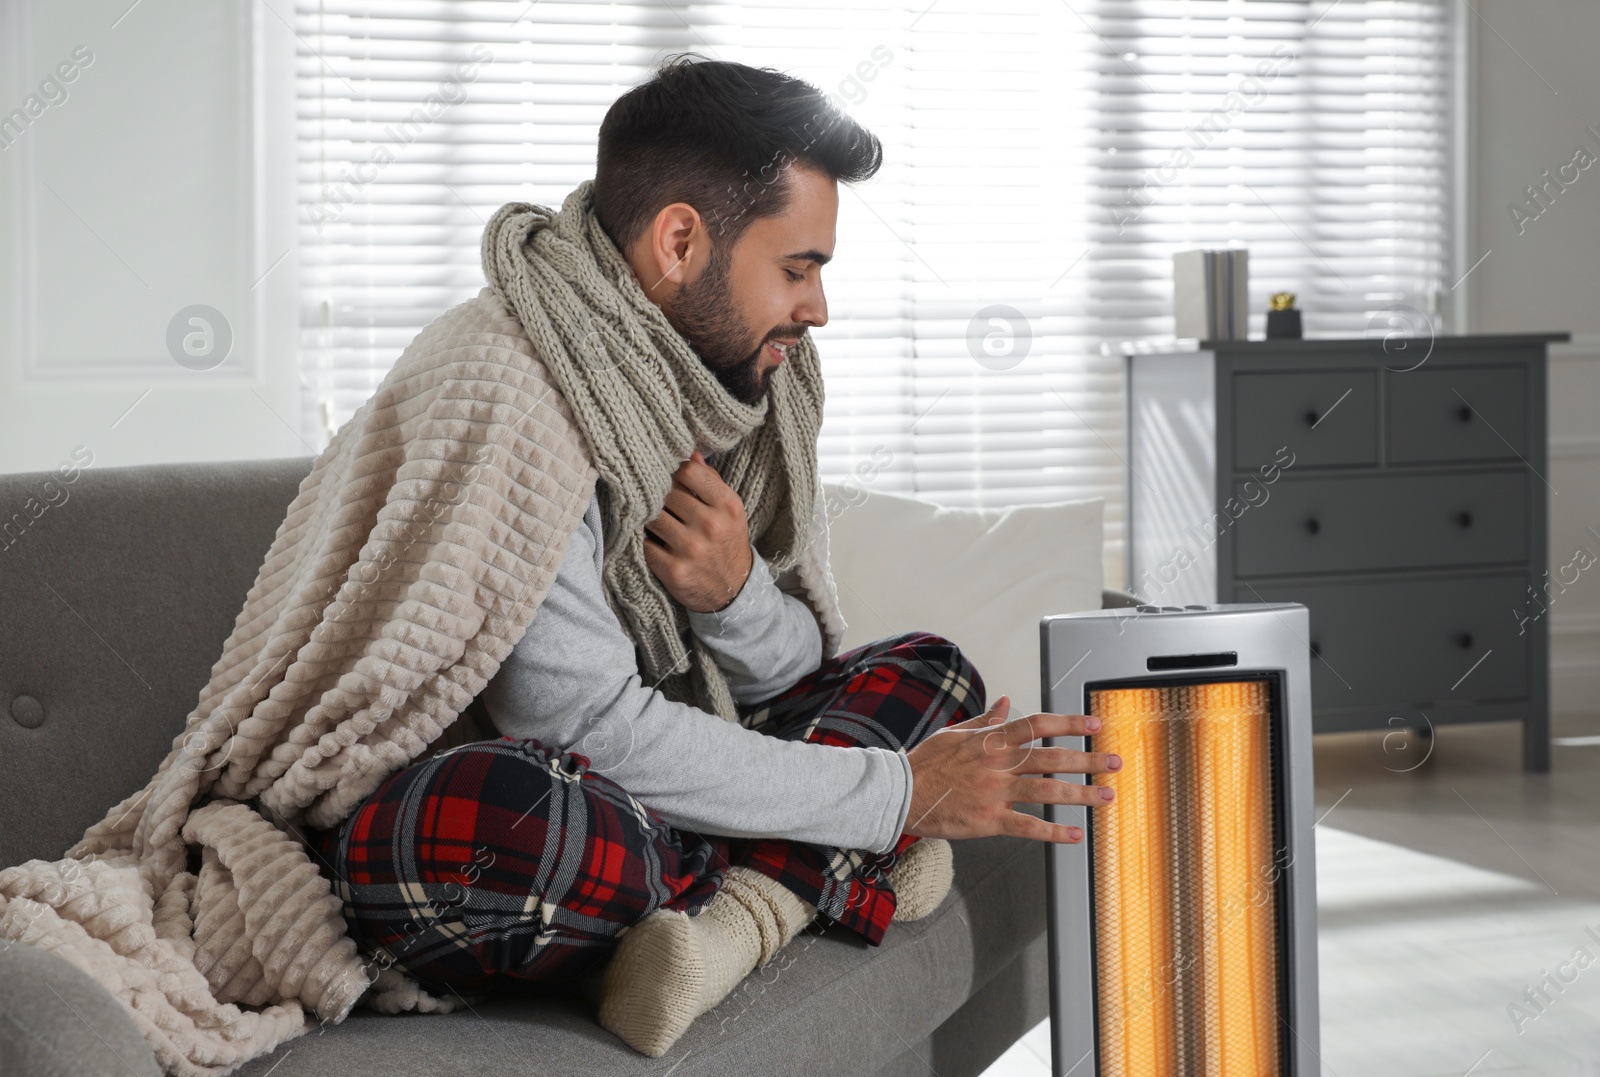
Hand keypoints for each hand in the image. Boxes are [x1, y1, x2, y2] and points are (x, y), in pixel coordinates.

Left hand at [643, 451, 753, 612]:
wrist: (732, 590)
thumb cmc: (727, 542)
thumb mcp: (729, 511)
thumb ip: (710, 481)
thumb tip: (690, 453)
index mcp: (727, 505)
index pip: (688, 472)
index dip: (673, 472)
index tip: (669, 478)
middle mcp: (711, 525)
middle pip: (666, 494)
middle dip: (659, 496)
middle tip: (656, 500)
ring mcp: (691, 549)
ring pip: (653, 517)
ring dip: (649, 518)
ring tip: (655, 520)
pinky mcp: (674, 570)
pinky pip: (646, 544)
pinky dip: (647, 542)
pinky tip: (655, 542)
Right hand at [903, 696, 1120, 842]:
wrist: (901, 794)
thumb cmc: (926, 763)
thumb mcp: (954, 733)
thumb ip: (985, 720)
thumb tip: (1005, 703)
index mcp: (992, 740)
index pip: (1038, 725)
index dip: (1069, 723)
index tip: (1093, 723)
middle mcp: (998, 764)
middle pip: (1053, 758)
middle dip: (1088, 759)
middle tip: (1114, 762)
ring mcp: (995, 792)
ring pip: (1047, 791)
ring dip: (1081, 794)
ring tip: (1106, 796)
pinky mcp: (989, 820)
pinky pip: (1027, 826)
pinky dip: (1054, 832)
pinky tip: (1075, 835)